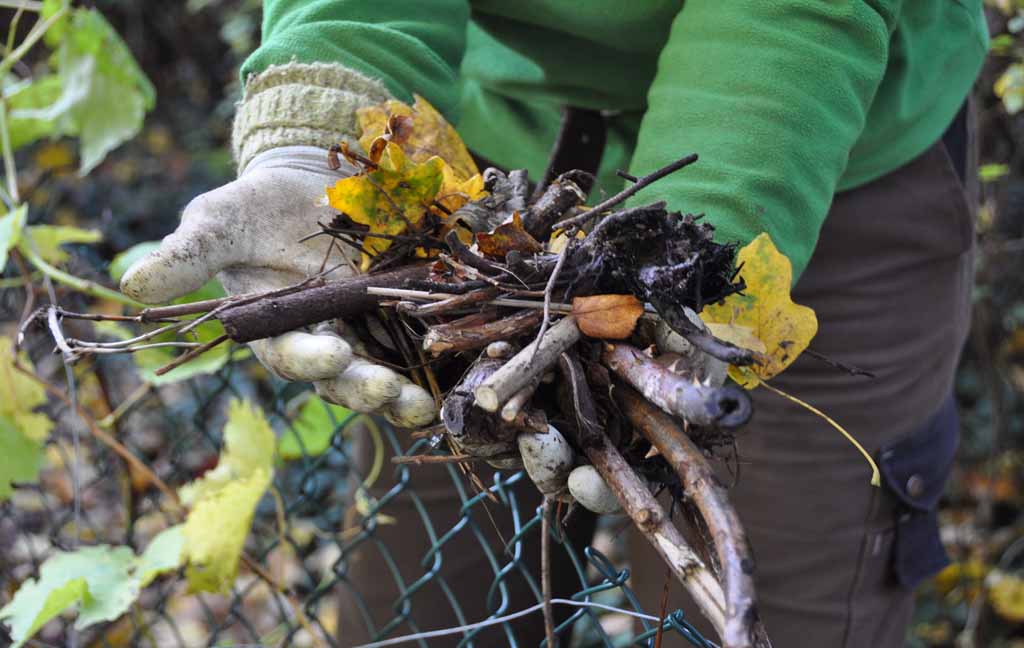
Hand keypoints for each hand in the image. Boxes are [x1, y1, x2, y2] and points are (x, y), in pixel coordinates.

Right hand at [120, 146, 436, 427]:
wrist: (310, 182)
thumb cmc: (255, 207)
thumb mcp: (217, 220)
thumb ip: (187, 255)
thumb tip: (132, 287)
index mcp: (274, 330)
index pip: (291, 356)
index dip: (311, 358)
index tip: (335, 351)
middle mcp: (322, 340)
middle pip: (345, 379)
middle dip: (368, 389)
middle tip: (394, 394)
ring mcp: (366, 331)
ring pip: (388, 372)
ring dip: (409, 394)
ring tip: (430, 408)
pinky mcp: (400, 313)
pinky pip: (421, 342)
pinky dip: (440, 358)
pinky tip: (465, 369)